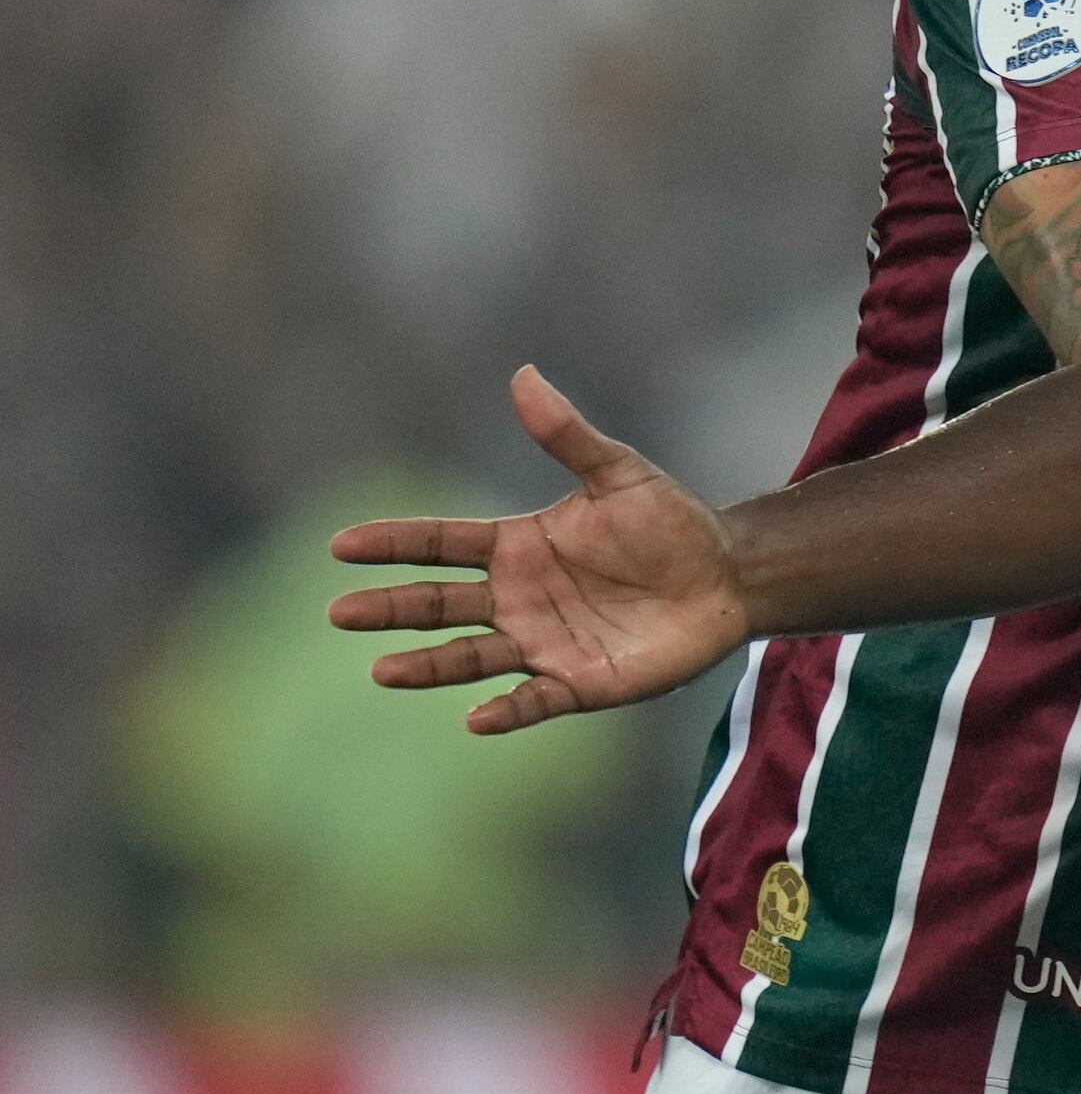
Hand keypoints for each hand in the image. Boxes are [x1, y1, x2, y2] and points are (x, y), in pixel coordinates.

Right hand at [326, 367, 755, 733]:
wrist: (727, 576)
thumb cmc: (671, 522)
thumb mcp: (619, 474)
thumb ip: (567, 435)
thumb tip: (523, 375)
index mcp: (517, 546)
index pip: (441, 543)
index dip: (393, 543)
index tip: (341, 544)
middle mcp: (518, 597)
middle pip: (440, 604)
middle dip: (391, 609)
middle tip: (340, 613)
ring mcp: (544, 641)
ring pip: (470, 657)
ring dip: (427, 665)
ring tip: (381, 670)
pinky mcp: (579, 681)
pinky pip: (534, 700)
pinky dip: (506, 711)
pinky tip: (476, 718)